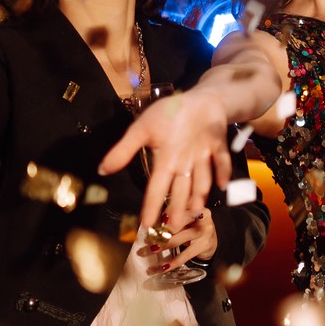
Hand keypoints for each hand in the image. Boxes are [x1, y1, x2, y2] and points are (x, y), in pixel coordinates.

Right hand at [100, 88, 232, 230]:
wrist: (196, 99)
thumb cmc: (168, 114)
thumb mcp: (142, 129)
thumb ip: (124, 150)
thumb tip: (102, 169)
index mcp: (166, 160)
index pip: (157, 187)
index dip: (151, 204)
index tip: (146, 224)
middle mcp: (184, 163)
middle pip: (181, 189)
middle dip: (179, 207)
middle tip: (176, 227)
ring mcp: (202, 155)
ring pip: (201, 179)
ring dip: (199, 193)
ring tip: (196, 210)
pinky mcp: (218, 145)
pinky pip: (221, 159)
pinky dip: (222, 170)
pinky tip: (222, 184)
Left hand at [149, 207, 217, 271]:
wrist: (210, 239)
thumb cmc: (192, 226)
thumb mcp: (184, 218)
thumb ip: (170, 218)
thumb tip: (150, 225)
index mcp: (194, 205)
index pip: (175, 209)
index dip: (161, 218)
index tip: (148, 225)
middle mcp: (202, 216)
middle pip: (176, 224)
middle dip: (158, 232)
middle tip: (146, 239)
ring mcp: (205, 231)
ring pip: (178, 240)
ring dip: (161, 246)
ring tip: (147, 251)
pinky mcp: (205, 245)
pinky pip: (185, 255)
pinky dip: (172, 262)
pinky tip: (162, 267)